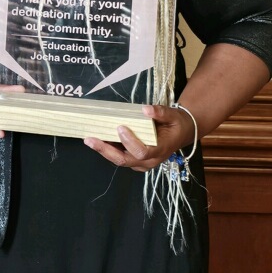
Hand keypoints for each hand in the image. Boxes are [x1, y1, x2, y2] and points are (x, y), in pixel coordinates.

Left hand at [83, 104, 197, 171]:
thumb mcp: (173, 115)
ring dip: (104, 150)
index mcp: (160, 150)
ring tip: (89, 139)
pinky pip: (120, 156)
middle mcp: (149, 161)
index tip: (120, 127)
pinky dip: (108, 149)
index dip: (129, 142)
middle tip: (90, 139)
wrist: (182, 133)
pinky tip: (97, 139)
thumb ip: (161, 112)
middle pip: (124, 160)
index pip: (141, 152)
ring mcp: (141, 163)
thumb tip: (146, 109)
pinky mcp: (135, 160)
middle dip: (105, 150)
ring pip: (119, 160)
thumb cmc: (177, 124)